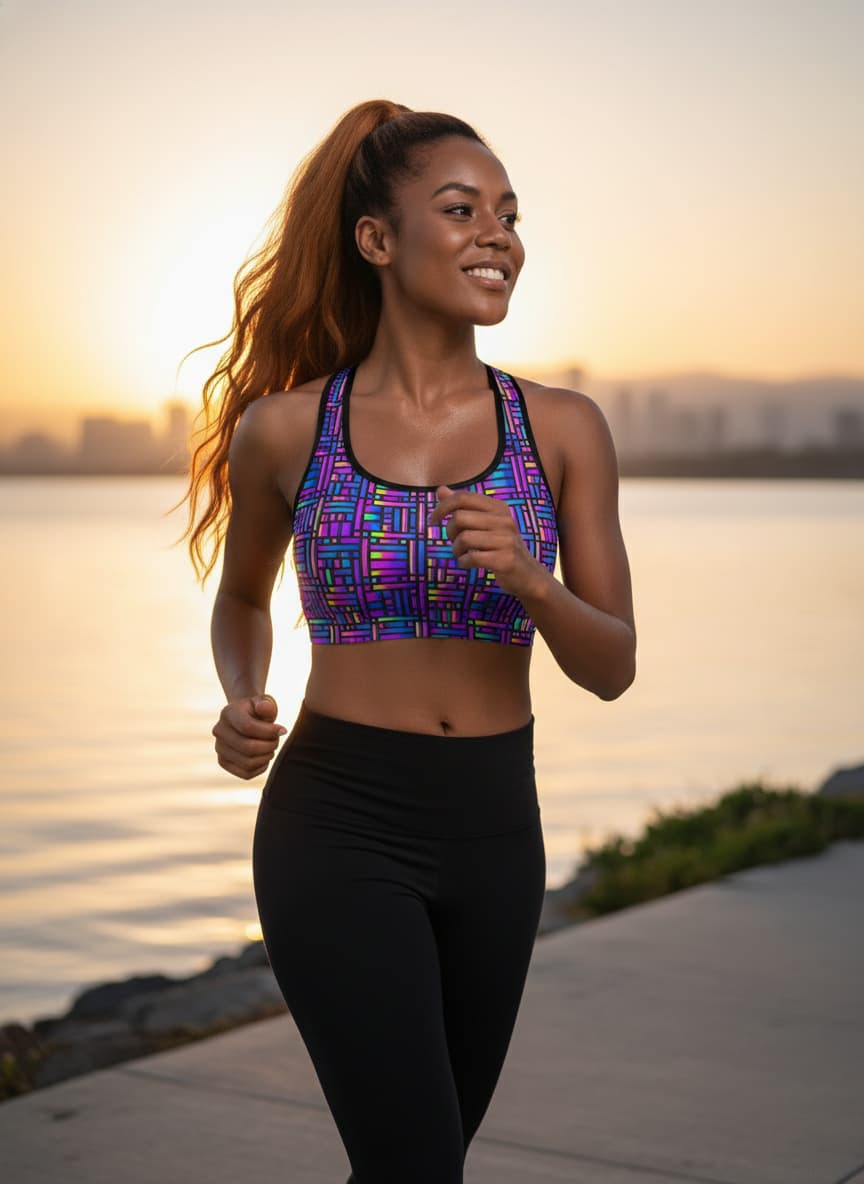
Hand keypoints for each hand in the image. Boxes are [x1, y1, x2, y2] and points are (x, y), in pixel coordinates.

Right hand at [212, 693, 286, 779]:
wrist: (246, 717)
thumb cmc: (258, 711)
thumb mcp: (265, 703)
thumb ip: (267, 704)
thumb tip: (264, 707)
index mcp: (228, 713)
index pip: (247, 727)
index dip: (269, 731)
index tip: (283, 730)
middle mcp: (219, 731)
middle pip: (248, 747)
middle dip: (269, 745)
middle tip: (277, 740)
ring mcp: (219, 748)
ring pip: (247, 763)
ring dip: (266, 757)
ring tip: (271, 747)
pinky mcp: (223, 762)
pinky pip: (246, 774)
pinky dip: (260, 767)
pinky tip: (264, 756)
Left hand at [428, 484, 549, 599]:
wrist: (527, 575)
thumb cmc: (500, 547)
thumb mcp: (484, 524)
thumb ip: (463, 507)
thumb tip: (440, 490)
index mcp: (498, 507)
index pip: (463, 497)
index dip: (442, 507)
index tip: (433, 520)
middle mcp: (504, 520)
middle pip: (460, 518)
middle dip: (450, 532)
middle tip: (455, 542)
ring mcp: (507, 540)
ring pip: (464, 538)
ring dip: (456, 550)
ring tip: (463, 554)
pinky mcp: (505, 560)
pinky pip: (472, 558)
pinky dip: (464, 562)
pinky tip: (468, 564)